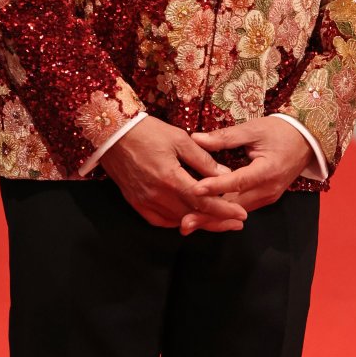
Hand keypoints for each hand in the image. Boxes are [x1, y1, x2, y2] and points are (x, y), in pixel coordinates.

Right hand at [99, 116, 247, 230]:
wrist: (113, 134)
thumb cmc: (148, 132)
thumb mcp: (180, 139)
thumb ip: (203, 160)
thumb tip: (226, 175)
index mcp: (171, 178)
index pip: (204, 201)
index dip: (225, 210)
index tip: (242, 215)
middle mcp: (158, 194)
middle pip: (193, 215)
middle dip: (217, 221)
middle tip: (236, 224)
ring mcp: (145, 201)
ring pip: (178, 220)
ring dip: (199, 223)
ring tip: (217, 222)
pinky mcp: (135, 202)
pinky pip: (159, 220)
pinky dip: (176, 221)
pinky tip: (187, 218)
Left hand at [186, 118, 313, 230]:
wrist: (306, 142)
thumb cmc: (280, 131)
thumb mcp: (253, 129)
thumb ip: (225, 136)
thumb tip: (196, 138)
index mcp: (267, 170)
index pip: (238, 181)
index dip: (215, 186)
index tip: (194, 190)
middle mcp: (268, 189)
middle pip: (234, 206)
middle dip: (208, 214)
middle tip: (184, 222)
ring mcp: (268, 197)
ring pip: (236, 212)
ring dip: (213, 218)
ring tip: (189, 224)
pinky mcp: (265, 199)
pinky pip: (241, 209)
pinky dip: (223, 214)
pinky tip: (205, 216)